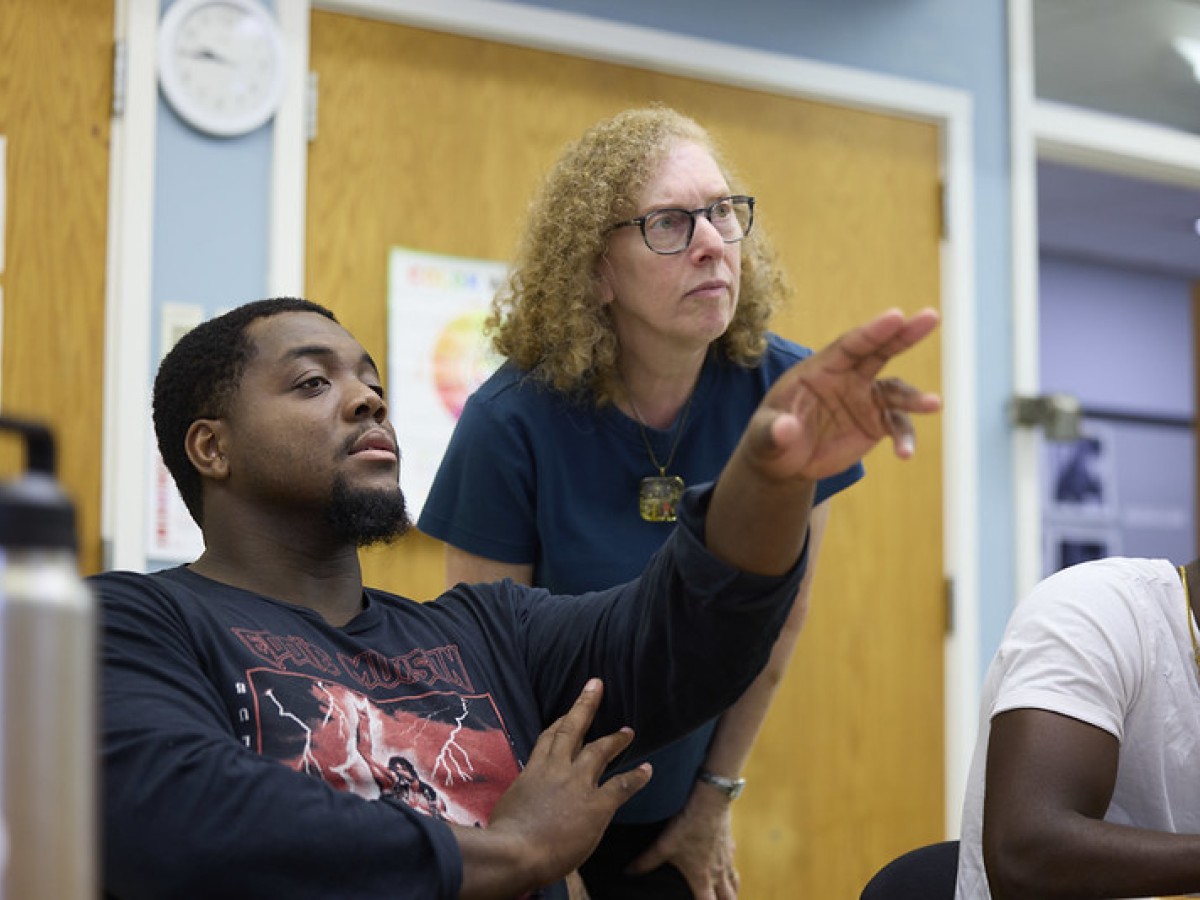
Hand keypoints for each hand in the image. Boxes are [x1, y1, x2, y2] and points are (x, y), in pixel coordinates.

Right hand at [458, 679, 651, 898]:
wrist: (514, 852)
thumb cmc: (503, 838)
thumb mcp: (508, 808)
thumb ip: (522, 800)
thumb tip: (523, 805)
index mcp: (533, 771)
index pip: (548, 738)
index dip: (560, 721)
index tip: (568, 712)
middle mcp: (556, 770)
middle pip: (572, 729)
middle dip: (585, 705)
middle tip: (597, 685)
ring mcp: (577, 784)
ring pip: (599, 751)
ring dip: (615, 739)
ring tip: (628, 731)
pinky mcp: (596, 805)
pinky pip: (621, 786)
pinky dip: (636, 777)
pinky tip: (647, 771)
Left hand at [626, 787, 738, 899]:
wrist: (710, 799)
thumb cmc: (688, 823)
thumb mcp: (664, 844)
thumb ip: (646, 861)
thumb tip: (628, 872)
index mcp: (702, 876)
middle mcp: (718, 871)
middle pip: (729, 899)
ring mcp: (726, 858)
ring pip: (734, 883)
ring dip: (730, 893)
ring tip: (725, 898)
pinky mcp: (729, 843)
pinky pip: (733, 862)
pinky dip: (730, 870)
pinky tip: (724, 865)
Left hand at [743, 307, 940, 482]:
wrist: (784, 461)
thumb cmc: (769, 439)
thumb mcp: (764, 437)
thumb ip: (773, 431)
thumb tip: (785, 429)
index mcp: (819, 369)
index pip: (848, 345)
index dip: (872, 331)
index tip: (896, 316)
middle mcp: (846, 378)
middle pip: (879, 352)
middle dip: (905, 334)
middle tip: (930, 317)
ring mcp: (863, 399)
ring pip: (895, 391)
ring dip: (914, 398)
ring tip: (933, 404)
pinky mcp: (874, 423)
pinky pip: (896, 426)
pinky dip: (904, 437)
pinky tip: (904, 454)